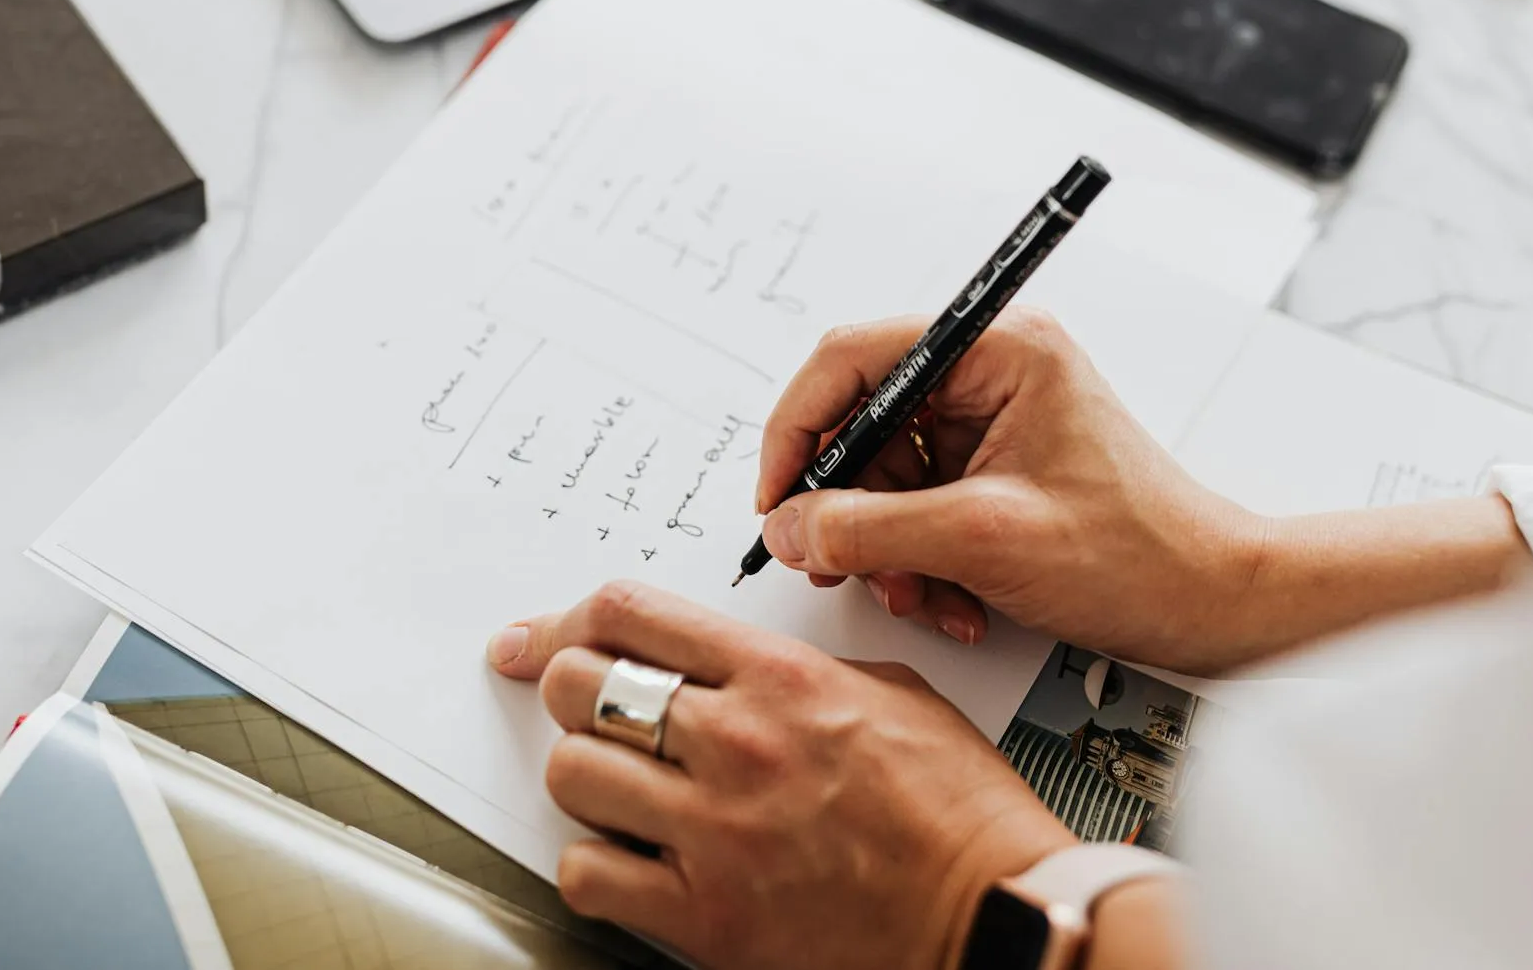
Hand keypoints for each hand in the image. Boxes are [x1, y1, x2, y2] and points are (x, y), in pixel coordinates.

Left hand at [486, 582, 1074, 969]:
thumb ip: (792, 670)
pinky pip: (590, 875)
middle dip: (568, 691)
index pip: (630, 613)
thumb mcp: (892, 694)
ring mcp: (717, 832)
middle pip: (579, 684)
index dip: (567, 620)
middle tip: (584, 713)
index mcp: (782, 679)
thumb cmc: (961, 814)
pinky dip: (594, 867)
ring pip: (572, 775)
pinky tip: (630, 860)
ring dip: (584, 779)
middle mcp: (739, 745)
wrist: (998, 920)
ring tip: (619, 790)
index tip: (534, 638)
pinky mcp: (707, 918)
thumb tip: (718, 663)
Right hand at [756, 307, 1532, 673]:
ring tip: (919, 594)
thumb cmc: (1137, 555)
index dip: (798, 429)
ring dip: (884, 546)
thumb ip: (870, 528)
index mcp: (997, 348)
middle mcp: (989, 372)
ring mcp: (990, 421)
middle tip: (834, 562)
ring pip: (882, 476)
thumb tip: (790, 525)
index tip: (777, 497)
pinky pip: (914, 507)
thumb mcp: (984, 538)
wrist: (1213, 606)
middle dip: (846, 506)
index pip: (852, 359)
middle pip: (862, 423)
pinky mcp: (992, 469)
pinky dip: (916, 559)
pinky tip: (952, 598)